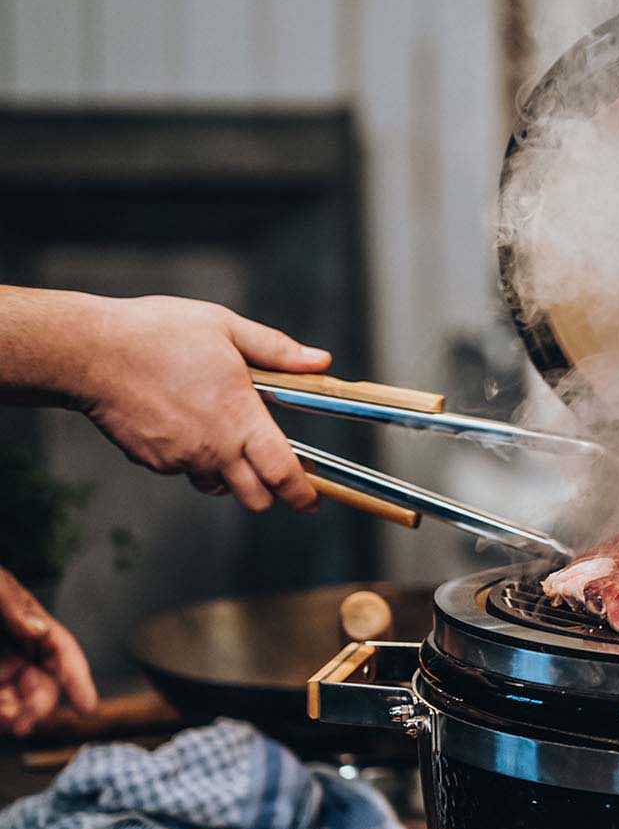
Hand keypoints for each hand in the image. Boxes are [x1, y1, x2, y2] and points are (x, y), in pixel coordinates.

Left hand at [0, 568, 95, 735]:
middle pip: (43, 684)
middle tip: (24, 724)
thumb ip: (13, 608)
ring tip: (3, 721)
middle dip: (38, 707)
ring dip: (13, 715)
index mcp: (30, 624)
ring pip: (17, 701)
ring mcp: (0, 668)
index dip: (78, 680)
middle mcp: (19, 649)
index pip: (64, 653)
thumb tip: (38, 631)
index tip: (87, 708)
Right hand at [78, 296, 331, 511]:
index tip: (312, 500)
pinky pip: (180, 470)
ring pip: (215, 485)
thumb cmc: (157, 334)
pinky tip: (181, 426)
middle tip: (272, 475)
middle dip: (268, 493)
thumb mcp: (225, 327)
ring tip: (222, 438)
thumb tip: (320, 360)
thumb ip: (276, 350)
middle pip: (253, 498)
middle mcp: (214, 447)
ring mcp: (180, 458)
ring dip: (227, 475)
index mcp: (240, 417)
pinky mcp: (151, 460)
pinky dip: (189, 459)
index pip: (282, 472)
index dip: (302, 492)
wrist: (89, 352)